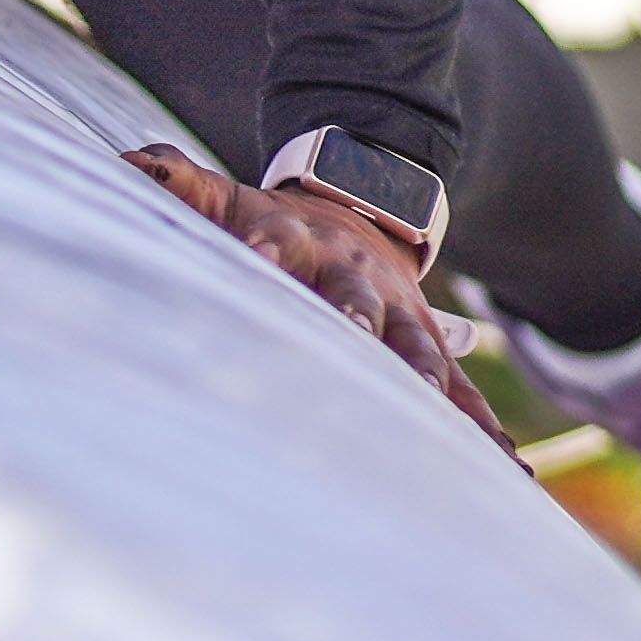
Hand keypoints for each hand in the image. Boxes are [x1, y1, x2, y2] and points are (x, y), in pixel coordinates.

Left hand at [129, 143, 510, 445]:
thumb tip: (126, 164)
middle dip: (361, 321)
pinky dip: (486, 433)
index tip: (256, 261)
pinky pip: (465, 398)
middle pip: (360, 299)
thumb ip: (176, 182)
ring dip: (434, 383)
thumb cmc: (273, 222)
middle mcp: (357, 278)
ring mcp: (401, 316)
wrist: (362, 209)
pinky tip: (514, 476)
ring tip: (447, 421)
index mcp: (298, 241)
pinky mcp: (429, 351)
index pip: (277, 244)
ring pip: (422, 352)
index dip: (265, 254)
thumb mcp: (225, 197)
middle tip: (360, 338)